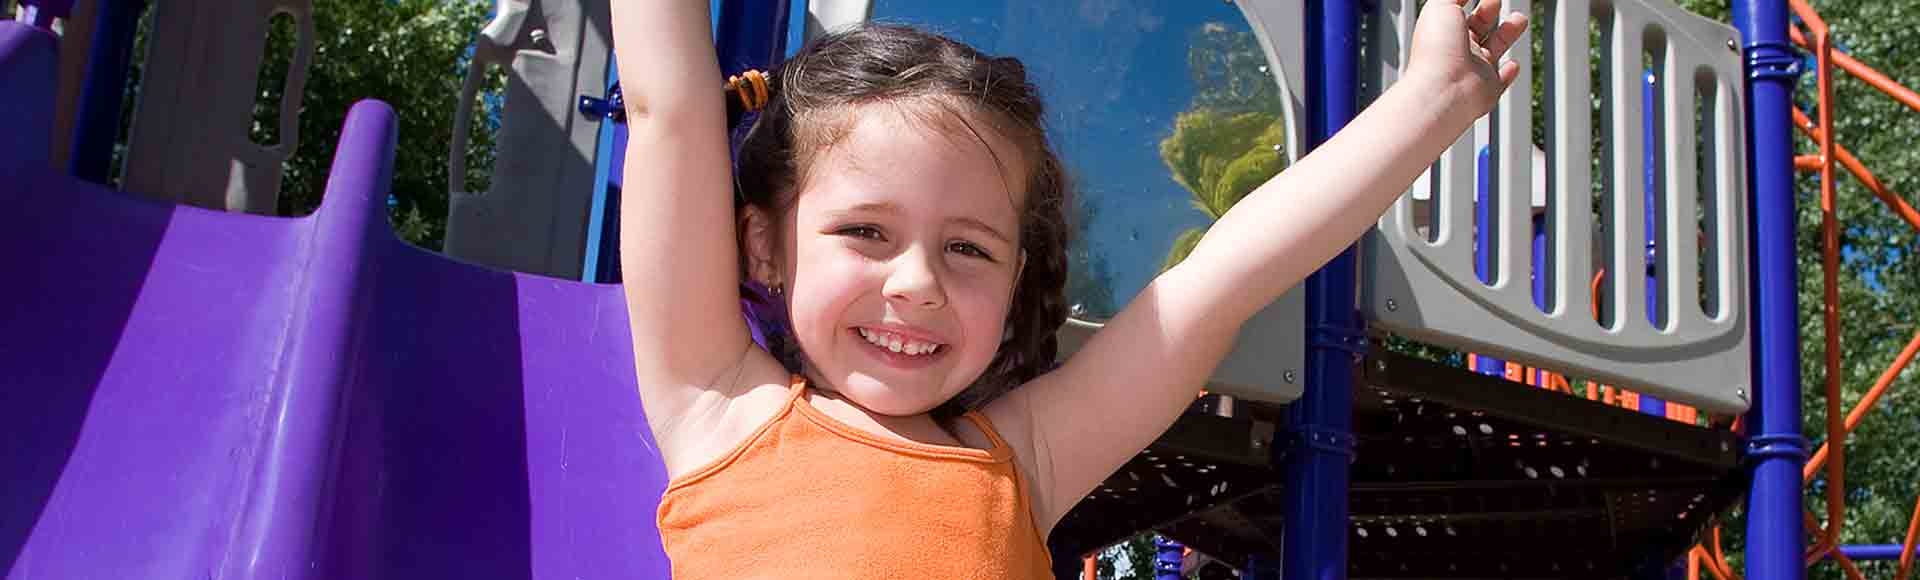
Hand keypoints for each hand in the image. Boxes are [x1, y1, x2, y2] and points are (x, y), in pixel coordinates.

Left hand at [1405, 0, 1528, 119]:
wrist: (1444, 92)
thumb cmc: (1438, 50)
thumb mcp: (1441, 6)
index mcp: (1444, 31)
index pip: (1457, 10)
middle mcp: (1458, 50)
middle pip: (1477, 27)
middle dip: (1489, 11)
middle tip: (1497, 0)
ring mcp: (1473, 70)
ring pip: (1493, 48)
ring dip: (1507, 33)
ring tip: (1520, 19)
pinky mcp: (1487, 89)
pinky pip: (1499, 81)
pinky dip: (1508, 73)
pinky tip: (1514, 64)